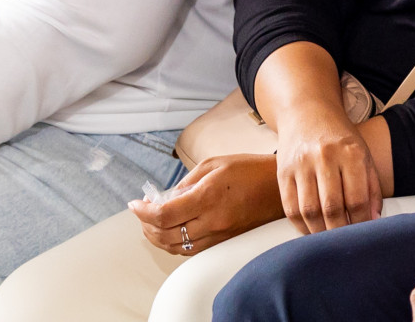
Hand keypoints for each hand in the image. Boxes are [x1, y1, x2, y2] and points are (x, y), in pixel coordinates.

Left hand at [128, 153, 283, 255]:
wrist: (279, 188)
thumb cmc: (250, 170)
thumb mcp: (215, 164)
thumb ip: (187, 182)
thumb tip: (166, 198)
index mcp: (208, 197)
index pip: (163, 214)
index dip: (142, 212)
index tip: (135, 204)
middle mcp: (212, 220)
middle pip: (165, 235)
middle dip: (146, 225)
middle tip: (141, 213)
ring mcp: (219, 235)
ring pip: (176, 247)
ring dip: (158, 237)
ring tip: (151, 223)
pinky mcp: (224, 242)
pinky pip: (191, 250)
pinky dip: (175, 243)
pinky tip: (171, 231)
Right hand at [275, 105, 382, 233]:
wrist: (308, 112)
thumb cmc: (340, 137)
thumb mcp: (364, 154)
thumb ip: (371, 187)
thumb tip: (374, 221)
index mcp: (351, 153)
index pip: (357, 198)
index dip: (361, 223)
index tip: (363, 235)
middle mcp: (325, 157)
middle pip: (332, 207)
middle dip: (340, 232)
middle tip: (344, 244)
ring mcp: (301, 164)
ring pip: (309, 211)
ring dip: (319, 232)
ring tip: (328, 240)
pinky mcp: (283, 172)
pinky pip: (290, 208)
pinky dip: (300, 225)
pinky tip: (311, 230)